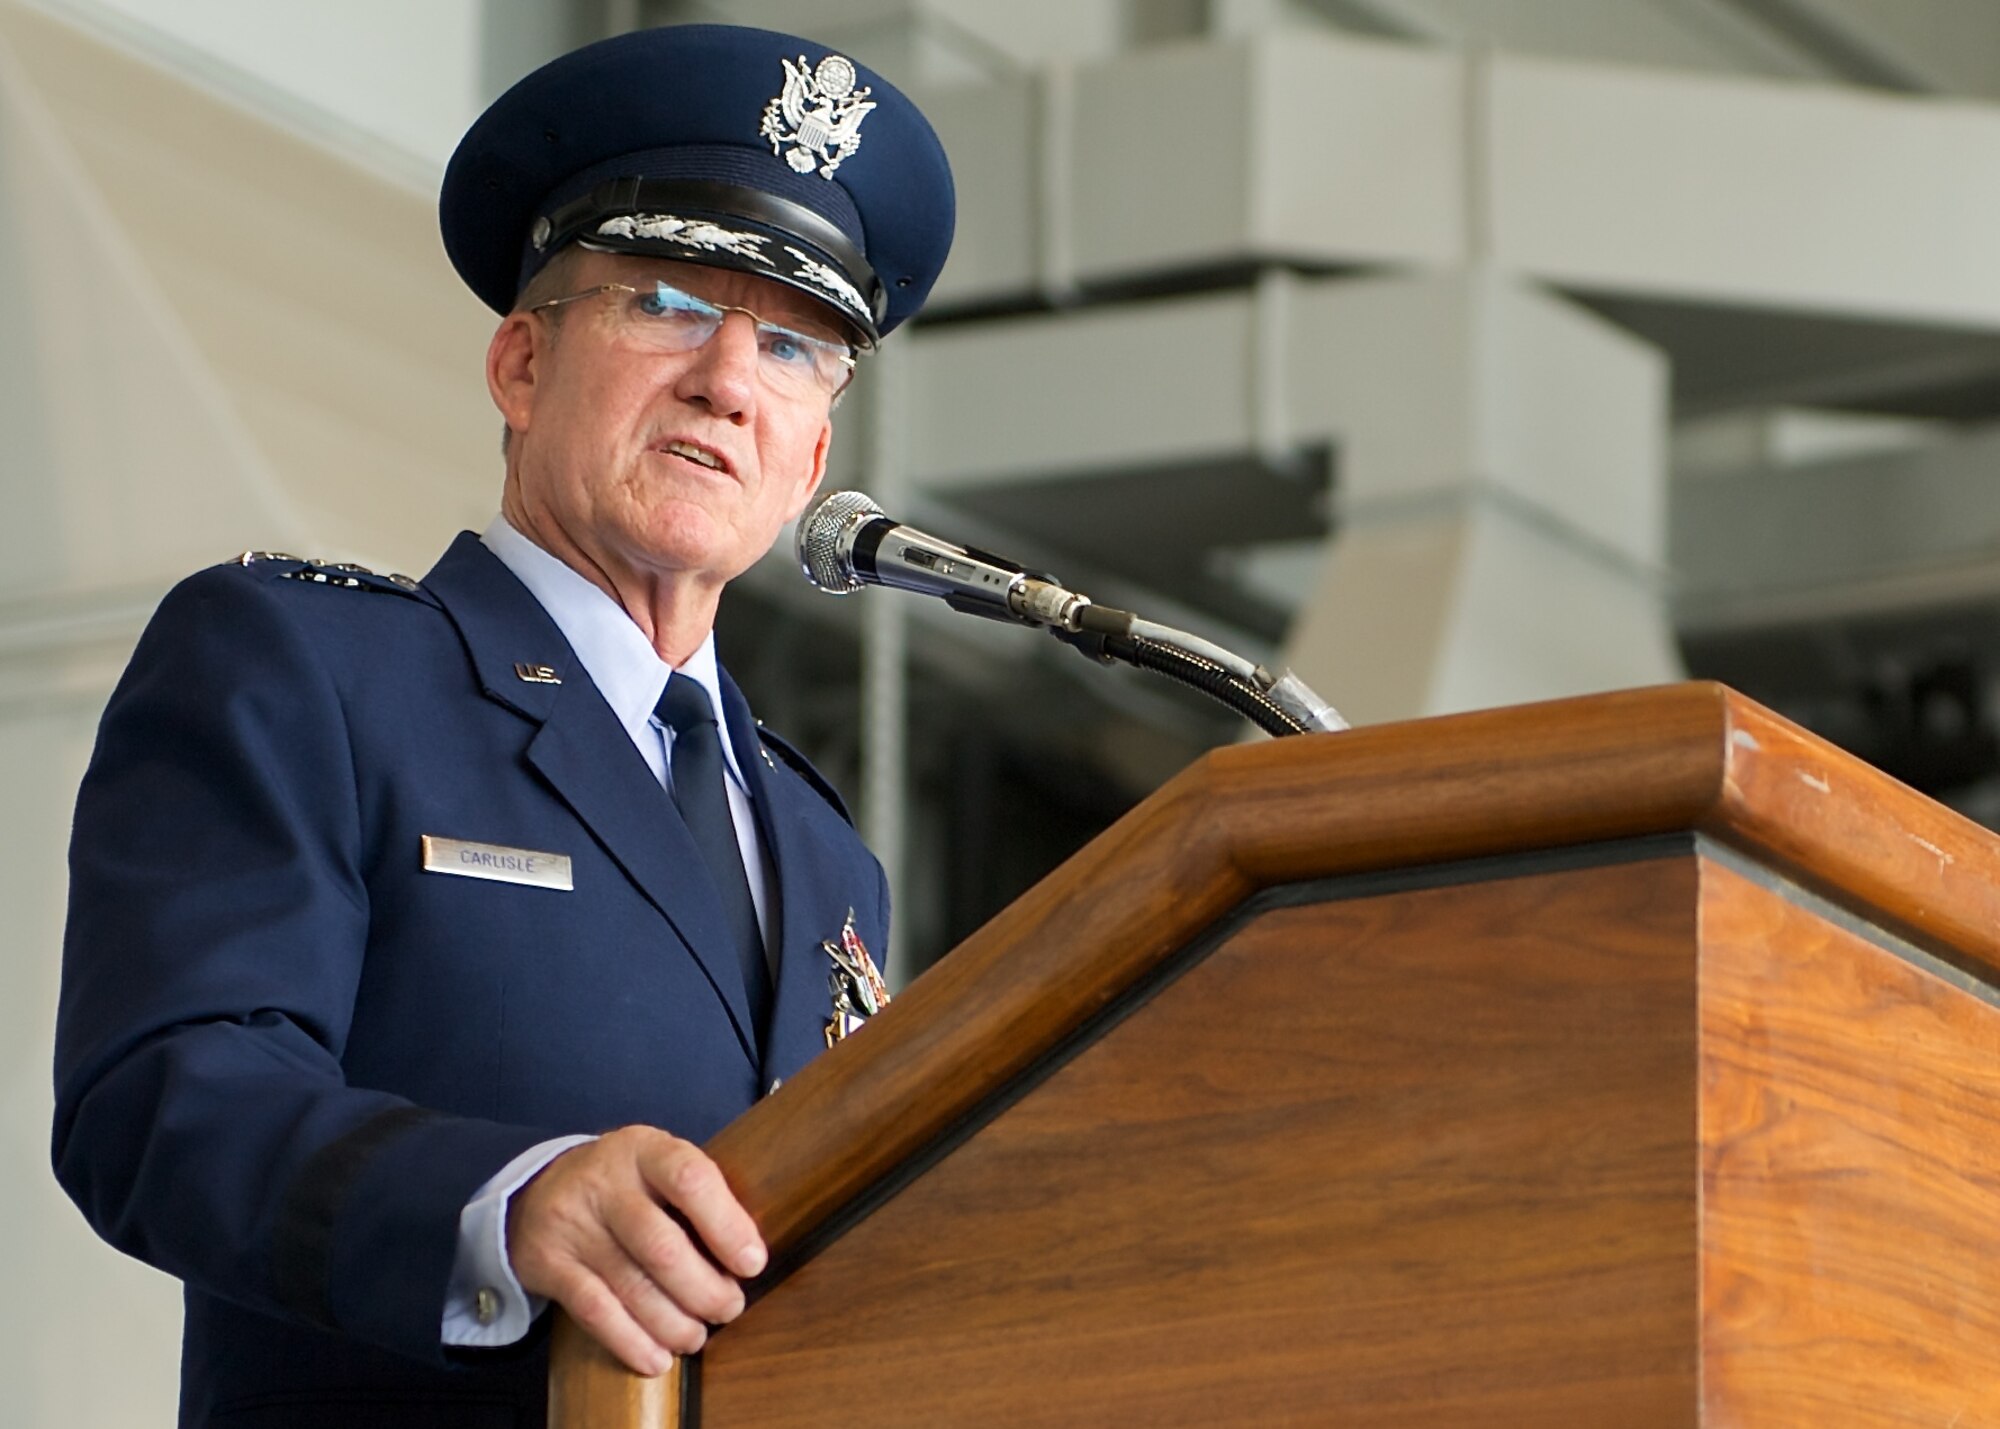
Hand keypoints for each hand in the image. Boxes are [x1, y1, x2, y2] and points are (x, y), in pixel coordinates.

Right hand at [506, 1125, 766, 1374]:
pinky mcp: (548, 1263)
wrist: (541, 1188)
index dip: (727, 1225)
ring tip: (696, 1336)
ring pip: (632, 1286)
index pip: (690, 1179)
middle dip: (705, 1290)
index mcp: (645, 1150)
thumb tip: (749, 1260)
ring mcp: (573, 1222)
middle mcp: (605, 1182)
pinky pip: (595, 1311)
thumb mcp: (658, 1168)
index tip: (752, 1264)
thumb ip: (701, 1199)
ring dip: (674, 1324)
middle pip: (663, 1246)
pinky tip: (656, 1359)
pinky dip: (631, 1342)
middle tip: (729, 1308)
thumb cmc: (626, 1184)